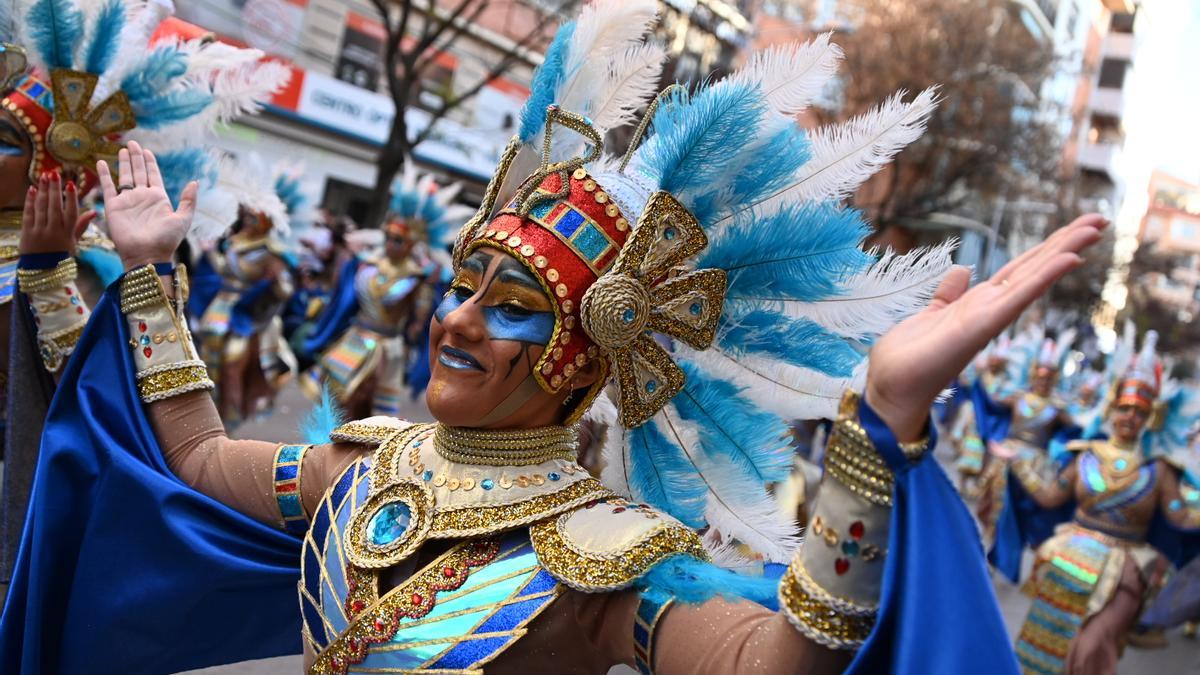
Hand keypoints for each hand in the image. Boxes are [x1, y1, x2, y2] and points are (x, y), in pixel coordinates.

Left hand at [19, 173, 96, 254]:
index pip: (70, 213)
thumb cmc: (60, 255)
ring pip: (42, 208)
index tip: (71, 184)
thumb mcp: (74, 242)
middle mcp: (54, 231)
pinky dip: (30, 201)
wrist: (41, 271)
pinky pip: (29, 214)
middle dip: (55, 189)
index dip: (71, 198)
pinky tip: (32, 189)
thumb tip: (94, 213)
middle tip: (54, 173)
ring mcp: (40, 231)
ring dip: (43, 190)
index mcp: (68, 234)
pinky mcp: (27, 232)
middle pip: (55, 207)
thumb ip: (81, 226)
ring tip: (44, 176)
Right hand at [98, 140, 197, 270]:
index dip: (150, 162)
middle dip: (135, 157)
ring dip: (122, 163)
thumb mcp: (183, 219)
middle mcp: (142, 197)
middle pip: (138, 172)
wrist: (147, 254)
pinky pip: (107, 187)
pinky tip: (100, 163)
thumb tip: (194, 181)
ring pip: (124, 176)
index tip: (146, 150)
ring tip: (121, 149)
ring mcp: (127, 201)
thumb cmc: (166, 239)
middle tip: (132, 143)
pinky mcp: (113, 206)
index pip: (153, 175)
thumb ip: (188, 200)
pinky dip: (104, 175)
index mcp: (158, 198)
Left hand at [864, 214, 1106, 440]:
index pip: (1020, 270)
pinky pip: (1020, 296)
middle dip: (1066, 244)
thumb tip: (962, 271)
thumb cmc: (909, 359)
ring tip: (1095, 229)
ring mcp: (990, 317)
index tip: (1075, 228)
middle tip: (1100, 221)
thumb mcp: (930, 314)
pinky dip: (1045, 277)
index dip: (1046, 249)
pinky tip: (1069, 260)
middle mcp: (991, 309)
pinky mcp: (983, 324)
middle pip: (1034, 268)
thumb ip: (948, 294)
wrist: (892, 387)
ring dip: (1065, 252)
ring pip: (1034, 277)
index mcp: (979, 304)